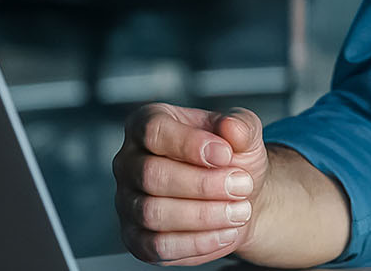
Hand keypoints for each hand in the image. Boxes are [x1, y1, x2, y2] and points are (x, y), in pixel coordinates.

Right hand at [113, 103, 269, 265]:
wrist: (238, 197)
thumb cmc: (230, 159)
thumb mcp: (242, 133)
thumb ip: (240, 125)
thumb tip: (231, 128)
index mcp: (146, 124)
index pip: (153, 130)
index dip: (190, 144)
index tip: (225, 154)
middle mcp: (129, 162)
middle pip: (152, 175)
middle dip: (203, 184)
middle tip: (240, 185)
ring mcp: (128, 202)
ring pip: (153, 213)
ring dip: (203, 215)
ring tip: (238, 211)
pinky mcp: (136, 238)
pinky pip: (158, 246)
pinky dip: (197, 242)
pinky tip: (224, 232)